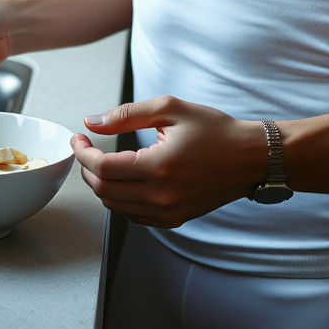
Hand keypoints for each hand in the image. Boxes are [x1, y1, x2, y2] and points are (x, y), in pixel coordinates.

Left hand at [70, 96, 264, 227]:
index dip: (83, 153)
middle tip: (86, 147)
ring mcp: (169, 213)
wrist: (249, 157)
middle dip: (87, 169)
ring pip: (115, 206)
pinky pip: (134, 215)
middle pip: (104, 192)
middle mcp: (162, 197)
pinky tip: (123, 177)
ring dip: (101, 184)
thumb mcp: (169, 109)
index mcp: (159, 168)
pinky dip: (120, 198)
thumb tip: (92, 122)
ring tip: (100, 160)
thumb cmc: (213, 129)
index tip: (78, 137)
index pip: (103, 169)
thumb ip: (126, 115)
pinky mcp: (174, 219)